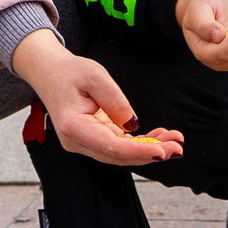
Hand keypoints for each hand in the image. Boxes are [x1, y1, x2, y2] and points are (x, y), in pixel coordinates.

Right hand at [8, 30, 183, 166]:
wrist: (49, 72)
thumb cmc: (69, 71)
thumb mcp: (95, 76)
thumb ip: (115, 101)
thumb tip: (133, 124)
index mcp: (74, 127)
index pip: (111, 147)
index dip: (139, 152)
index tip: (162, 151)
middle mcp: (77, 141)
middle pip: (119, 155)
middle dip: (151, 153)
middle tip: (178, 147)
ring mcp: (85, 143)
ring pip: (122, 153)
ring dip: (150, 149)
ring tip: (175, 140)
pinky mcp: (93, 139)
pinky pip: (119, 146)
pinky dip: (140, 143)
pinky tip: (160, 137)